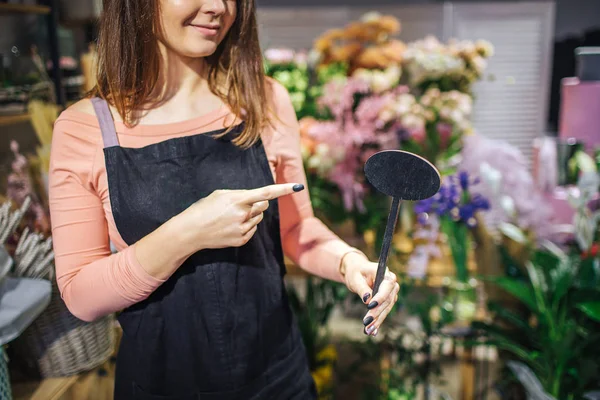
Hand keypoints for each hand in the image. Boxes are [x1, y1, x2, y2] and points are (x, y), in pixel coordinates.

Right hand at [178, 183, 303, 252]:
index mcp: (238, 200)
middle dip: (257, 203)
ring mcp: (243, 229)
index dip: (283, 189)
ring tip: (231, 216)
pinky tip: (231, 226)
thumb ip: (241, 195)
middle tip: (241, 204)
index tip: (298, 186)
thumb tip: (259, 199)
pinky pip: (253, 229)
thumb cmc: (204, 208)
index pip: (266, 193)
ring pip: (259, 218)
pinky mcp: (241, 240)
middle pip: (264, 206)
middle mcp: (243, 215)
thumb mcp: (221, 194)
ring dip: (251, 215)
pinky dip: (246, 226)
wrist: (191, 231)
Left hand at [342, 252, 399, 336]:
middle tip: (366, 322)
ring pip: (387, 308)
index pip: (387, 286)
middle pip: (387, 300)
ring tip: (368, 330)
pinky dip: (378, 322)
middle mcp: (391, 283)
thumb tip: (367, 300)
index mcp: (385, 273)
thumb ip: (362, 288)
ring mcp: (391, 293)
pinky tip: (373, 332)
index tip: (370, 306)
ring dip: (378, 320)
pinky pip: (384, 312)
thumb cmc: (356, 272)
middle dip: (377, 312)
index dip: (380, 297)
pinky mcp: (387, 301)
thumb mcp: (355, 278)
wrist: (358, 272)